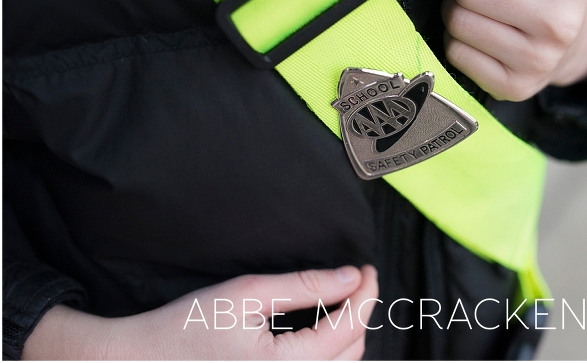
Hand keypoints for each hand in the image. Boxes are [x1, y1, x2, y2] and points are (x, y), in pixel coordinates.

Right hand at [22, 265, 377, 359]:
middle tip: (354, 281)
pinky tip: (318, 333)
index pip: (350, 327)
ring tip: (339, 303)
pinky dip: (328, 355)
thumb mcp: (246, 294)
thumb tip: (350, 276)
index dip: (366, 292)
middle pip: (352, 352)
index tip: (367, 268)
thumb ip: (305, 286)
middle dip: (360, 312)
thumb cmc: (183, 329)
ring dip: (348, 335)